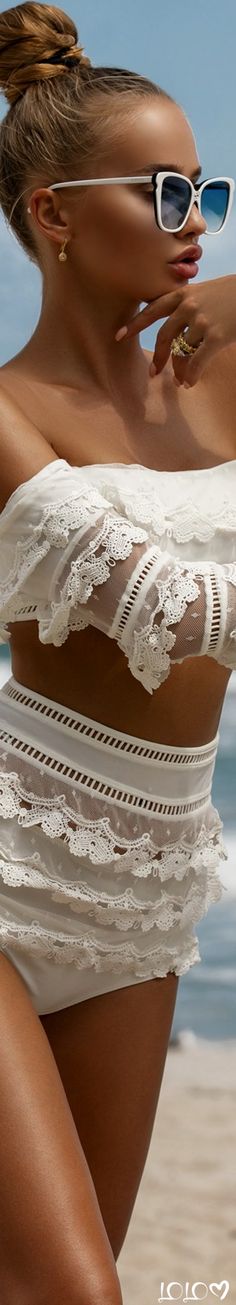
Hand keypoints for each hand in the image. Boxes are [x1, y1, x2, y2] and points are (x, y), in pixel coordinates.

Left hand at [115, 275, 235, 387]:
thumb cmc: (233, 293)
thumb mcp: (207, 290)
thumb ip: (189, 303)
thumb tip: (178, 327)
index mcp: (184, 293)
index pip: (152, 309)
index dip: (134, 324)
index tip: (118, 336)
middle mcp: (189, 306)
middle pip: (163, 336)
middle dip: (158, 357)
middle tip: (153, 372)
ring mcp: (202, 321)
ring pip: (181, 352)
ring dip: (179, 371)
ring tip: (181, 381)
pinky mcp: (216, 336)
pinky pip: (196, 362)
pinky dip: (191, 375)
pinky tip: (190, 383)